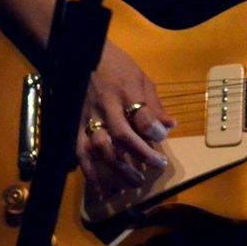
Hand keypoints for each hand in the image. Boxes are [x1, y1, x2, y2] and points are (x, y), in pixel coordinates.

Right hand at [76, 41, 175, 198]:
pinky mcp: (76, 128)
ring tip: (137, 181)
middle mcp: (106, 107)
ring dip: (119, 169)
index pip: (140, 114)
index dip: (153, 129)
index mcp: (124, 91)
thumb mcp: (141, 77)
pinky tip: (102, 190)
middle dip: (142, 154)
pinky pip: (81, 154)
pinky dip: (90, 174)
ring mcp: (89, 118)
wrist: (82, 55)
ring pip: (101, 148)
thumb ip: (154, 104)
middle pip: (122, 135)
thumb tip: (170, 125)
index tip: (161, 136)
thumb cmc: (117, 66)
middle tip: (158, 166)